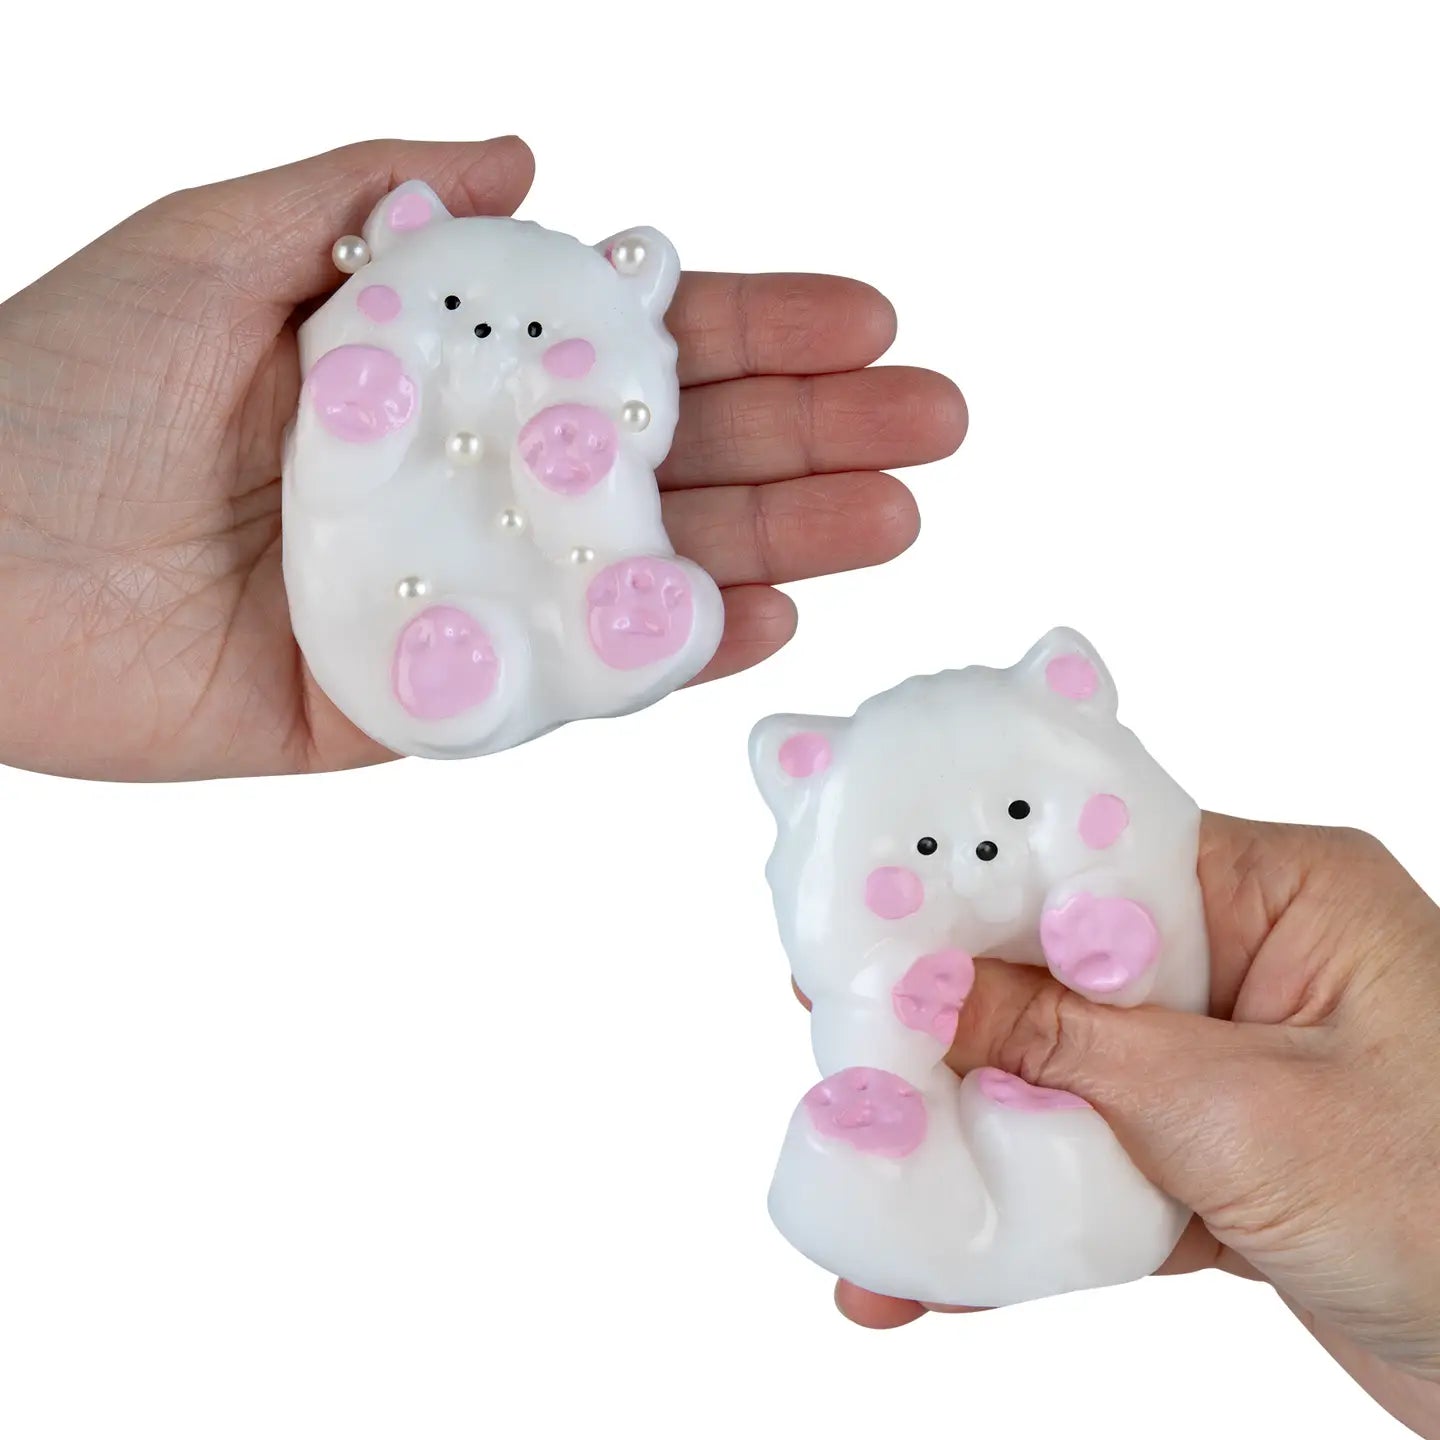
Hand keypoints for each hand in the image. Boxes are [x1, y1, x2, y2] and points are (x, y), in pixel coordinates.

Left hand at [0, 138, 964, 779]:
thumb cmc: (63, 384)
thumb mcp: (218, 245)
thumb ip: (374, 194)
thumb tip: (537, 156)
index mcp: (442, 363)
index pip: (627, 341)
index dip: (752, 323)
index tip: (869, 316)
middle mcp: (471, 475)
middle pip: (670, 453)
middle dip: (810, 432)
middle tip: (934, 428)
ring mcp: (460, 591)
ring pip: (643, 566)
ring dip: (775, 541)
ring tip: (893, 524)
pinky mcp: (420, 699)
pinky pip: (564, 680)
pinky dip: (662, 654)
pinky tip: (762, 620)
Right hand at [833, 817, 1439, 1436]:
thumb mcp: (1240, 1114)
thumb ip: (1069, 1047)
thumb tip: (927, 992)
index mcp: (1279, 894)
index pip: (1086, 856)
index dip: (969, 883)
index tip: (860, 920)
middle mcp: (1250, 964)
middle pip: (1059, 969)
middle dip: (950, 1024)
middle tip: (839, 1053)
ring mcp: (1232, 1065)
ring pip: (1067, 1076)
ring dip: (972, 1136)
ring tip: (865, 1180)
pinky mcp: (1221, 1161)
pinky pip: (1098, 1166)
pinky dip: (1025, 1217)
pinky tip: (940, 1273)